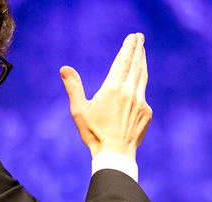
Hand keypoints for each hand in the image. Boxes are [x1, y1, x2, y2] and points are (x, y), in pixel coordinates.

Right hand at [60, 33, 151, 159]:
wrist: (115, 154)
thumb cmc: (94, 134)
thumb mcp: (79, 110)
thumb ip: (73, 87)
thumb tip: (64, 69)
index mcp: (113, 88)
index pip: (123, 61)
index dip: (128, 47)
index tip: (133, 37)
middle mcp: (129, 92)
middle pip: (136, 65)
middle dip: (138, 49)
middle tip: (140, 38)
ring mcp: (141, 102)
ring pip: (143, 77)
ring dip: (142, 63)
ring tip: (142, 53)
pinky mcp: (147, 112)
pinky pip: (143, 95)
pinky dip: (141, 86)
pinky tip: (139, 83)